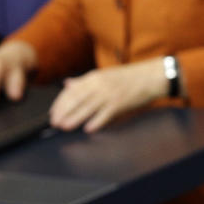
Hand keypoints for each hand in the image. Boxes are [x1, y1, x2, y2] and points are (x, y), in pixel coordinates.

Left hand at [48, 58, 168, 132]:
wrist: (150, 77)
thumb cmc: (128, 77)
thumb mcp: (104, 75)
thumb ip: (84, 81)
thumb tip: (67, 84)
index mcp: (94, 77)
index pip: (71, 91)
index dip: (59, 102)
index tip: (53, 112)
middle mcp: (100, 85)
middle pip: (76, 99)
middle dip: (63, 112)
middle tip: (55, 122)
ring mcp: (109, 94)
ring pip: (87, 108)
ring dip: (74, 118)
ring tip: (65, 126)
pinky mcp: (120, 103)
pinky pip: (105, 114)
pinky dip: (96, 122)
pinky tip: (88, 128)